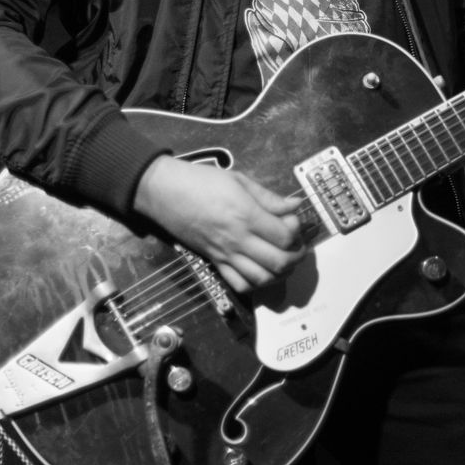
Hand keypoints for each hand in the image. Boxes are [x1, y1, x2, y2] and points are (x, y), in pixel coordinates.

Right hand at [132, 155, 304, 291]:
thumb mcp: (239, 180)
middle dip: (296, 257)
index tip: (295, 223)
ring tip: (285, 261)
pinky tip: (263, 271)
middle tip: (299, 247)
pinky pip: (239, 284)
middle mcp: (238, 239)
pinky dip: (257, 284)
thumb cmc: (202, 181)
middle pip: (279, 261)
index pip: (285, 235)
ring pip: (262, 278)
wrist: (165, 193)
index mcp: (246, 215)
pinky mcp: (214, 262)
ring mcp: (225, 254)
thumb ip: (268, 197)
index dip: (297, 232)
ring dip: (281, 273)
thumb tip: (295, 205)